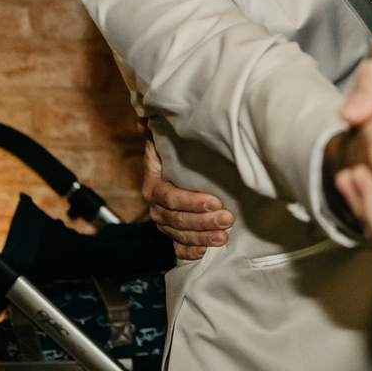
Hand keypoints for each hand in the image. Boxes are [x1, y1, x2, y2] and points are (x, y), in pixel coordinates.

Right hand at [143, 137, 234, 259]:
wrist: (177, 167)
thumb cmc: (175, 152)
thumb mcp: (166, 138)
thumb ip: (155, 129)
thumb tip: (144, 120)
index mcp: (153, 184)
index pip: (168, 197)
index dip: (190, 201)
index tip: (214, 201)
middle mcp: (157, 207)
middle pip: (177, 218)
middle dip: (203, 221)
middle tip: (227, 219)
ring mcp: (166, 222)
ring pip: (181, 234)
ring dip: (202, 237)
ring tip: (224, 235)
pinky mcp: (175, 233)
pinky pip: (178, 246)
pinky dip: (190, 251)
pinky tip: (205, 252)